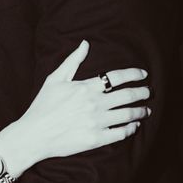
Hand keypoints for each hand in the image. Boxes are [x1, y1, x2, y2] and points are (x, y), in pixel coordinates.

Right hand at [5, 40, 151, 170]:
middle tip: (148, 92)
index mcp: (86, 87)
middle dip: (142, 93)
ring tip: (146, 110)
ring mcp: (96, 122)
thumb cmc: (42, 106)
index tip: (143, 75)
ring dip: (140, 111)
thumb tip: (86, 44)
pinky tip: (134, 126)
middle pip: (127, 96)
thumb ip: (73, 61)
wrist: (33, 135)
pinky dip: (131, 129)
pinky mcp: (96, 139)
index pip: (117, 77)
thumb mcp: (55, 79)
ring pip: (127, 115)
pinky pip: (120, 133)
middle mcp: (94, 104)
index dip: (134, 74)